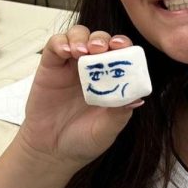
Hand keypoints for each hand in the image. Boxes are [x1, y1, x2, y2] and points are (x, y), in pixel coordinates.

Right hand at [16, 28, 143, 169]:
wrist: (52, 151)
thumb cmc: (83, 139)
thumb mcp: (107, 130)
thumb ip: (120, 113)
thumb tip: (136, 98)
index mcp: (111, 80)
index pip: (121, 54)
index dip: (123, 46)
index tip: (123, 47)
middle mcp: (93, 69)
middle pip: (101, 39)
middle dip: (103, 39)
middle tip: (101, 48)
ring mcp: (71, 65)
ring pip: (78, 35)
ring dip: (82, 37)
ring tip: (82, 51)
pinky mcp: (51, 66)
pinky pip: (54, 45)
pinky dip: (61, 42)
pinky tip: (66, 51)